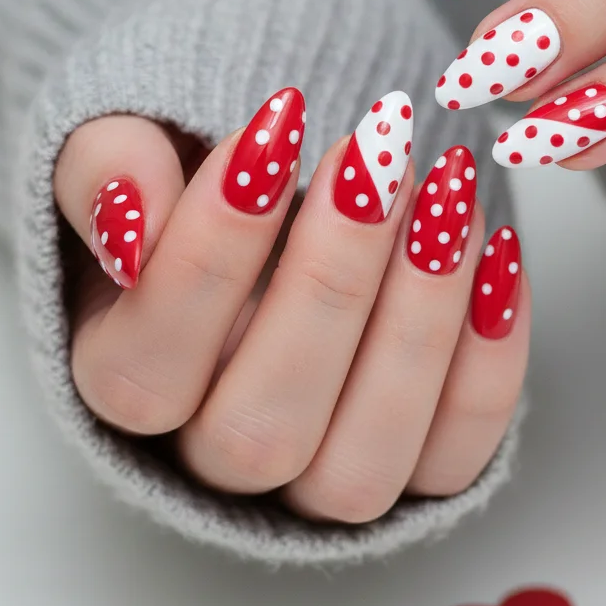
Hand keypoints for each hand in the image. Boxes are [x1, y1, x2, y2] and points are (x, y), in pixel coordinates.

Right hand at [52, 90, 528, 522]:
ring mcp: (319, 477)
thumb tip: (131, 219)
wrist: (283, 204)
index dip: (210, 257)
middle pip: (261, 430)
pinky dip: (491, 360)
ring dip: (419, 323)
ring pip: (361, 464)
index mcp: (129, 385)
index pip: (145, 371)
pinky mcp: (413, 470)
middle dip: (330, 284)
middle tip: (374, 156)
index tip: (273, 128)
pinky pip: (456, 453)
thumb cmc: (207, 179)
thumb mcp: (131, 147)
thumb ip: (108, 168)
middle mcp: (218, 455)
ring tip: (446, 195)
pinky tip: (497, 253)